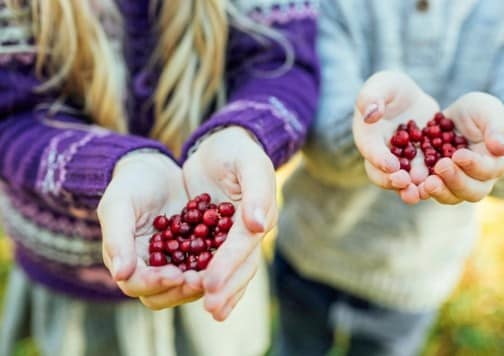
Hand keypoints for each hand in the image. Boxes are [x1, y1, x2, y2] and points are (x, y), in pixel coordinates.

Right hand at [98, 152, 203, 309]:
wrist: (156, 170)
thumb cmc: (131, 185)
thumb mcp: (119, 206)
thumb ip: (117, 239)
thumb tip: (120, 275)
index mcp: (127, 261)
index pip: (137, 284)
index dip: (155, 283)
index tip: (174, 275)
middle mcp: (151, 270)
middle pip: (163, 295)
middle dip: (181, 289)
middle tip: (200, 279)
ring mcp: (175, 264)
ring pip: (187, 286)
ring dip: (201, 283)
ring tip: (217, 272)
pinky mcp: (197, 255)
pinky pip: (207, 267)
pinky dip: (216, 267)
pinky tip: (229, 258)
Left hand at [182, 127, 276, 320]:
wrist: (219, 147)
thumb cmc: (235, 151)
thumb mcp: (247, 161)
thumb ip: (256, 189)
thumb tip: (259, 224)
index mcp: (261, 214)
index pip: (244, 244)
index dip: (228, 264)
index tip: (210, 283)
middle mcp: (250, 232)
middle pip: (242, 266)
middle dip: (227, 287)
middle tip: (210, 306)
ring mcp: (234, 240)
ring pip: (232, 272)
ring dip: (222, 292)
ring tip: (210, 309)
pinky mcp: (217, 241)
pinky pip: (213, 265)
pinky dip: (207, 281)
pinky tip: (194, 295)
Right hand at [353, 71, 438, 203]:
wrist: (410, 99)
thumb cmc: (391, 88)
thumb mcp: (382, 85)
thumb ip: (372, 96)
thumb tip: (370, 114)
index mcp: (368, 136)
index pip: (370, 150)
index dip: (378, 159)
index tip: (391, 165)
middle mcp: (381, 156)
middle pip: (383, 174)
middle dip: (394, 181)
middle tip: (407, 183)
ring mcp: (401, 163)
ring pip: (404, 181)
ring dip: (413, 188)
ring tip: (423, 191)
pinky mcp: (419, 166)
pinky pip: (425, 176)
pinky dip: (432, 181)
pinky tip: (444, 182)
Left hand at [418, 92, 503, 203]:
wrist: (456, 119)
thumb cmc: (479, 113)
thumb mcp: (489, 111)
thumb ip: (497, 127)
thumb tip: (500, 148)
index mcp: (496, 163)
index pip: (488, 170)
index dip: (474, 165)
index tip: (458, 155)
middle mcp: (479, 180)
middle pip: (472, 192)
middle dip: (456, 181)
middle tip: (441, 167)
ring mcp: (458, 184)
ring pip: (452, 197)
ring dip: (439, 191)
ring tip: (426, 183)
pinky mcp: (438, 183)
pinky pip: (431, 192)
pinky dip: (422, 191)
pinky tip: (412, 184)